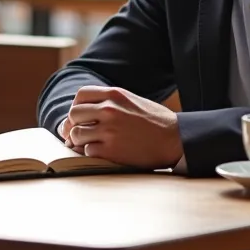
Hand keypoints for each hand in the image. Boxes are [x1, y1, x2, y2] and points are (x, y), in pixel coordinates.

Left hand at [62, 86, 181, 168]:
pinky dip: (90, 154)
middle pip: (74, 114)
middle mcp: (109, 110)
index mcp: (114, 95)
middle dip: (73, 125)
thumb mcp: (132, 101)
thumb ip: (110, 101)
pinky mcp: (111, 150)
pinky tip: (101, 153)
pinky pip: (87, 151)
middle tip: (77, 133)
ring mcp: (109, 130)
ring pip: (77, 134)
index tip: (80, 116)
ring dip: (79, 141)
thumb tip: (85, 111)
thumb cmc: (156, 121)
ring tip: (89, 144)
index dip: (77, 106)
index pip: (81, 95)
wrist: (175, 139)